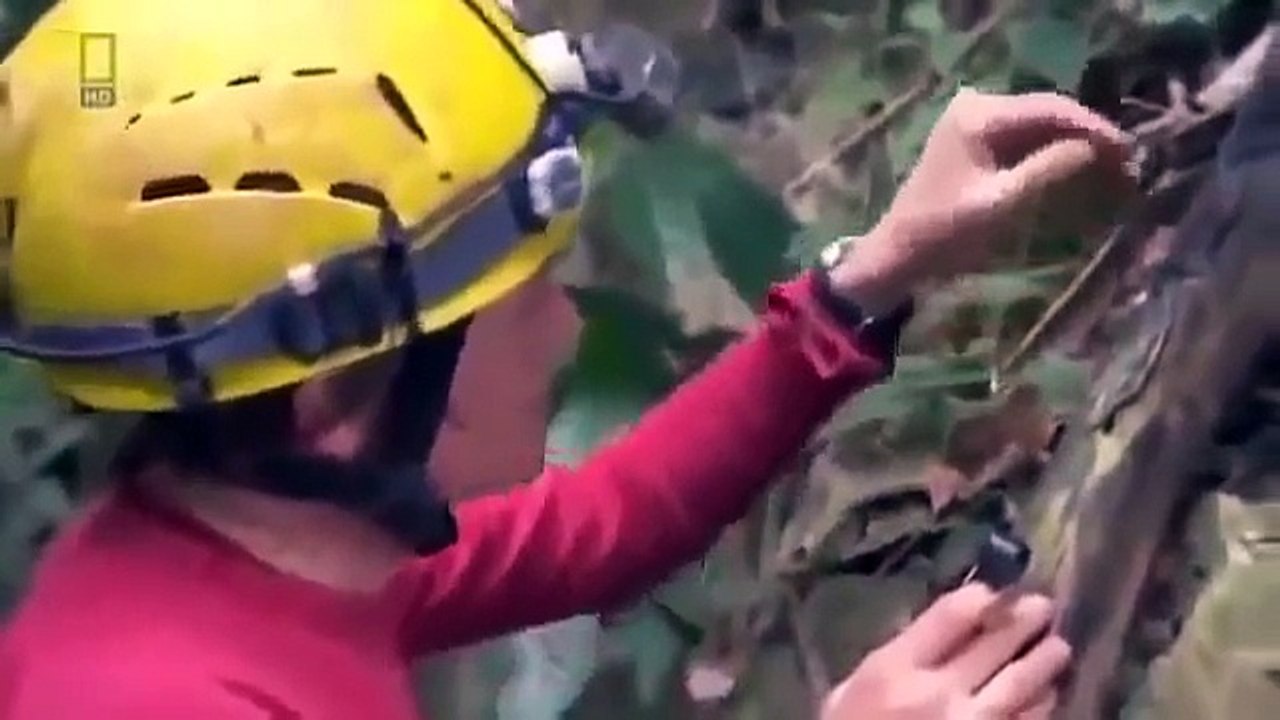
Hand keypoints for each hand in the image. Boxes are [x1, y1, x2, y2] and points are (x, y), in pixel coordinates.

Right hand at [821, 584, 1071, 719]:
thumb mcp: (844, 698)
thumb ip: (887, 666)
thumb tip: (929, 639)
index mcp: (895, 670)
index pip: (950, 615)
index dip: (979, 598)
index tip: (992, 593)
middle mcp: (940, 692)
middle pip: (994, 643)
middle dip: (1023, 620)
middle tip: (1042, 606)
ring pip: (1022, 683)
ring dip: (1044, 661)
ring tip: (1058, 647)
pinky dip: (1043, 706)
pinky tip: (1049, 694)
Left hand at [828, 88, 1134, 313]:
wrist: (899, 253)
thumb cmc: (946, 233)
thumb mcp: (1003, 203)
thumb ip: (1050, 168)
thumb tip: (1096, 145)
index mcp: (980, 115)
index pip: (1051, 109)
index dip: (1094, 129)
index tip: (1130, 153)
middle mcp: (975, 106)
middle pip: (1046, 112)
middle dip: (1087, 137)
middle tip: (1128, 164)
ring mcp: (971, 121)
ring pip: (1037, 125)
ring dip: (1071, 144)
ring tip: (1110, 168)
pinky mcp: (972, 140)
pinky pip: (1021, 138)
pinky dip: (1049, 152)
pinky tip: (1075, 168)